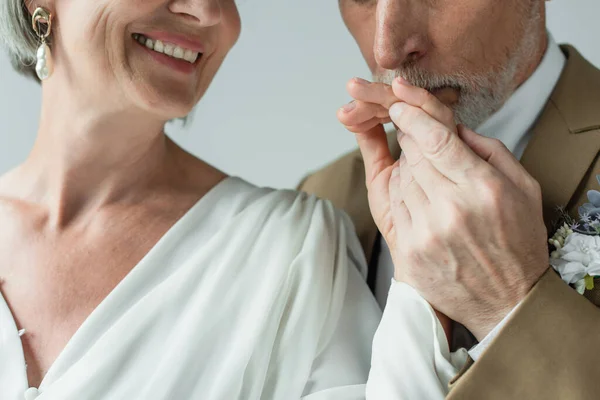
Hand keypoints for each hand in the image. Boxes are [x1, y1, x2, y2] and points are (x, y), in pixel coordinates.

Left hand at [340, 77, 549, 339]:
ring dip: (407, 170)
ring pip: (399, 178)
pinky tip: (420, 200)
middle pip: (412, 154)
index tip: (399, 102)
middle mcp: (450, 209)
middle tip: (417, 140)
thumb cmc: (516, 241)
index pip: (434, 138)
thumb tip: (451, 123)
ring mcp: (425, 233)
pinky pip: (394, 206)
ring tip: (431, 183)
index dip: (412, 115)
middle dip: (411, 140)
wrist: (506, 301)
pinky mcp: (408, 252)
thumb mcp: (521, 188)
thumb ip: (488, 149)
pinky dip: (402, 195)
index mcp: (482, 188)